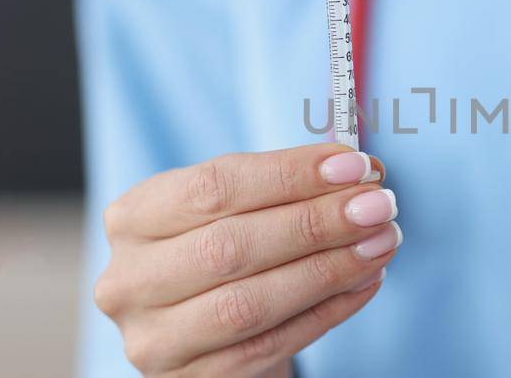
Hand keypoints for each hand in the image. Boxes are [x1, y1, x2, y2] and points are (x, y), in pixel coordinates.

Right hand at [94, 143, 400, 375]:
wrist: (210, 333)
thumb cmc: (230, 252)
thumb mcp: (238, 210)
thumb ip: (285, 187)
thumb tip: (357, 168)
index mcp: (134, 217)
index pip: (212, 187)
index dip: (288, 174)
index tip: (353, 165)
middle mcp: (130, 280)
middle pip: (230, 247)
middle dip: (315, 223)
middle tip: (378, 206)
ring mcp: (154, 338)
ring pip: (248, 303)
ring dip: (327, 270)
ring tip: (381, 242)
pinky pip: (269, 345)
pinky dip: (326, 312)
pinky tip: (365, 282)